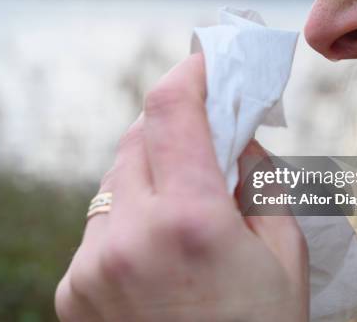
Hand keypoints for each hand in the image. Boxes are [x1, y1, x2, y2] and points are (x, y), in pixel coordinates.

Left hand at [55, 53, 308, 321]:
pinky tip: (154, 250)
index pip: (172, 109)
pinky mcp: (72, 289)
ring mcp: (90, 264)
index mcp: (190, 221)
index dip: (190, 74)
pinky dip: (128, 219)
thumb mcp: (284, 256)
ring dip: (148, 176)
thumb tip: (234, 137)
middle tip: (204, 140)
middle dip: (172, 131)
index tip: (204, 65)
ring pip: (115, 181)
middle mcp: (128, 235)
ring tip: (182, 209)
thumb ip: (258, 183)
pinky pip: (100, 226)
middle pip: (137, 139)